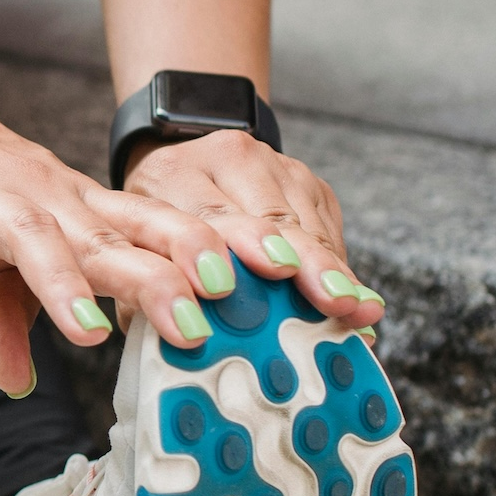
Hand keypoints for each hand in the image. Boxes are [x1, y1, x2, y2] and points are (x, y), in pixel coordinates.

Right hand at [0, 98, 280, 396]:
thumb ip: (15, 319)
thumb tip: (21, 383)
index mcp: (73, 214)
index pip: (150, 231)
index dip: (201, 256)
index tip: (260, 288)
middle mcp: (39, 201)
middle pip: (104, 237)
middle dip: (152, 279)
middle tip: (198, 325)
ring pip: (27, 230)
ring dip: (59, 275)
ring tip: (86, 325)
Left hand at [120, 129, 383, 328]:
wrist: (184, 165)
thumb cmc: (158, 224)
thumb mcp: (140, 245)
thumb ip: (147, 286)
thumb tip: (175, 335)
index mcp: (173, 174)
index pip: (207, 214)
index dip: (239, 245)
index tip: (267, 274)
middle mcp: (228, 160)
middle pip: (271, 218)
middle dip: (305, 263)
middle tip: (331, 300)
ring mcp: (275, 167)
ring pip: (308, 225)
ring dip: (332, 271)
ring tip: (355, 309)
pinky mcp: (309, 183)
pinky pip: (329, 230)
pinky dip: (340, 268)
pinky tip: (355, 301)